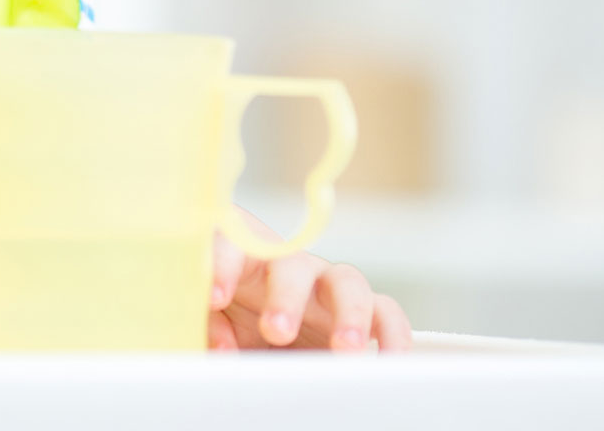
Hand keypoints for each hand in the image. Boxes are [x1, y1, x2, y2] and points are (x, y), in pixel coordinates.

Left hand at [209, 208, 410, 351]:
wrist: (267, 345)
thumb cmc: (232, 321)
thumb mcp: (215, 323)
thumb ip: (211, 327)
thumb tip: (222, 347)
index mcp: (245, 259)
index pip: (232, 243)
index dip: (222, 265)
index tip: (213, 299)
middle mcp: (289, 266)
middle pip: (291, 264)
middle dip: (285, 297)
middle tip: (276, 331)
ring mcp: (328, 287)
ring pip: (348, 281)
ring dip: (349, 314)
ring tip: (345, 350)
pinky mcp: (363, 312)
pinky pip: (387, 312)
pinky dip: (392, 334)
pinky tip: (387, 360)